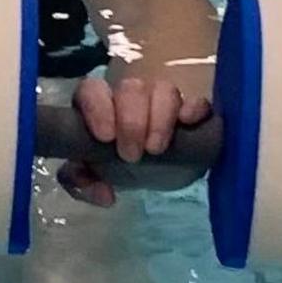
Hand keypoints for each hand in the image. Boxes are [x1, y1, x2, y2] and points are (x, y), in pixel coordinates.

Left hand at [57, 70, 207, 206]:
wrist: (157, 173)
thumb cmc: (118, 167)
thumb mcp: (94, 177)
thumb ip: (83, 182)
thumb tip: (103, 194)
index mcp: (100, 106)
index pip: (92, 90)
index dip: (97, 107)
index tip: (106, 137)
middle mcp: (131, 97)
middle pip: (131, 88)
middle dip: (131, 121)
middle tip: (132, 155)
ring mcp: (164, 100)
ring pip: (164, 89)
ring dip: (160, 118)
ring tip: (156, 149)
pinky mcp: (194, 111)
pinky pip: (198, 100)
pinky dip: (194, 108)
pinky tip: (187, 121)